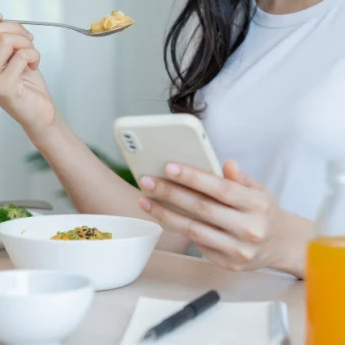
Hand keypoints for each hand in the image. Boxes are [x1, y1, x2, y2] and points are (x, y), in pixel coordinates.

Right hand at [0, 0, 57, 142]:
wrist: (38, 111)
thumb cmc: (24, 81)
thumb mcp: (7, 50)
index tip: (0, 17)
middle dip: (16, 28)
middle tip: (28, 39)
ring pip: (6, 40)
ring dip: (26, 42)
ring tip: (31, 54)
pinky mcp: (2, 88)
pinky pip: (22, 55)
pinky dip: (35, 56)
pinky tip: (34, 66)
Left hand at [137, 160, 309, 277]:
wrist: (281, 244)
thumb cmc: (263, 211)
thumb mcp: (259, 190)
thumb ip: (240, 178)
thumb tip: (226, 163)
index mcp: (258, 205)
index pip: (220, 188)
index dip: (193, 177)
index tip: (169, 167)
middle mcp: (250, 228)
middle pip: (202, 209)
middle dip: (170, 193)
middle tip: (148, 181)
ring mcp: (239, 250)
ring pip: (194, 230)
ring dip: (165, 214)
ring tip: (146, 200)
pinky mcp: (228, 264)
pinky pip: (197, 244)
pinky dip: (178, 229)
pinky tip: (164, 216)